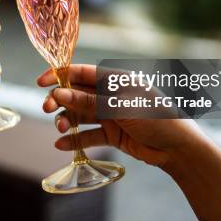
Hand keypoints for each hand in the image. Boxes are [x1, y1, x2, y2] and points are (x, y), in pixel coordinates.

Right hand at [39, 64, 209, 169]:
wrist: (179, 148)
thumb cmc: (156, 117)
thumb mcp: (120, 107)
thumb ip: (89, 101)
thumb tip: (59, 94)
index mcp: (116, 79)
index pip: (82, 73)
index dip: (61, 75)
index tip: (41, 82)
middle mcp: (110, 95)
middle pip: (77, 95)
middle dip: (60, 100)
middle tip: (48, 109)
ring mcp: (110, 114)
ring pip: (80, 115)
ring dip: (67, 120)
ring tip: (60, 129)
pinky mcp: (112, 134)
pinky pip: (88, 135)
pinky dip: (75, 140)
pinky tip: (61, 145)